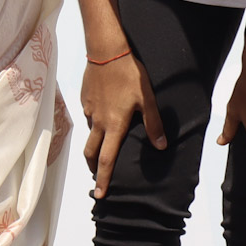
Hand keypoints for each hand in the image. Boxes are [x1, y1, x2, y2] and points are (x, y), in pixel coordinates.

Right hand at [79, 48, 165, 198]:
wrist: (106, 51)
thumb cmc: (129, 75)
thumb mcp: (147, 99)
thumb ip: (154, 124)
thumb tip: (161, 146)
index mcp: (114, 126)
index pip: (106, 159)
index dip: (103, 179)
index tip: (101, 194)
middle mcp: (98, 122)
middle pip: (91, 152)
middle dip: (93, 168)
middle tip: (97, 176)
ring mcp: (89, 109)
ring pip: (91, 132)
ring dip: (96, 143)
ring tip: (104, 144)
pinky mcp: (85, 98)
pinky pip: (89, 115)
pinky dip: (95, 121)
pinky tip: (104, 113)